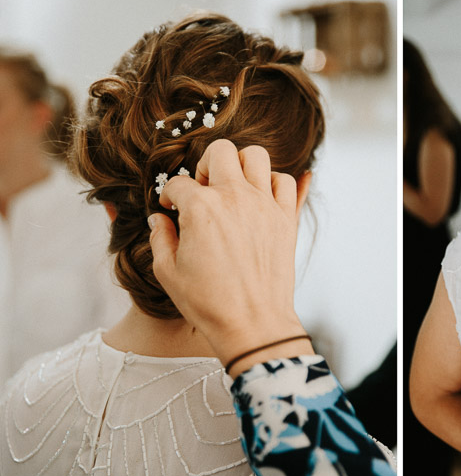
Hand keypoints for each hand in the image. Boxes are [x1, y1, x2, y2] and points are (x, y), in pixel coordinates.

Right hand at [148, 139, 312, 371]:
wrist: (253, 324)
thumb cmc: (209, 303)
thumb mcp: (168, 273)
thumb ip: (161, 238)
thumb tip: (159, 219)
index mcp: (201, 208)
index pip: (178, 183)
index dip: (169, 196)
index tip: (171, 210)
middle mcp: (234, 198)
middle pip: (219, 151)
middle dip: (205, 165)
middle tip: (204, 188)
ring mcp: (264, 205)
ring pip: (256, 156)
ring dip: (242, 165)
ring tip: (234, 187)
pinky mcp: (286, 219)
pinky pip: (286, 182)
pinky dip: (273, 183)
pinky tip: (261, 199)